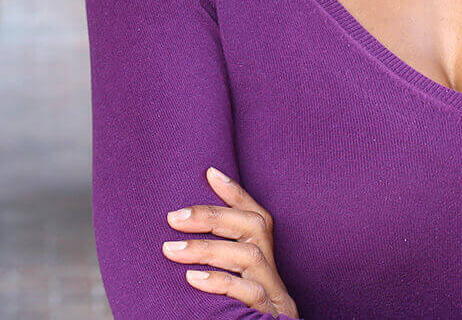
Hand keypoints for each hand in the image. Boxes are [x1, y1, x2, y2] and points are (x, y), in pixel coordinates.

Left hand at [161, 166, 299, 316]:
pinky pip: (249, 294)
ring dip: (209, 247)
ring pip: (250, 256)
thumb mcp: (232, 295)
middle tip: (173, 216)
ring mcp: (274, 296)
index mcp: (265, 264)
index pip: (257, 216)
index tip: (209, 171)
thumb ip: (215, 271)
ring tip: (171, 249)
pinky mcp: (271, 318)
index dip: (236, 193)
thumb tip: (171, 248)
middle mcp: (274, 274)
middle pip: (256, 227)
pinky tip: (193, 280)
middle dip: (215, 215)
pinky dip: (221, 283)